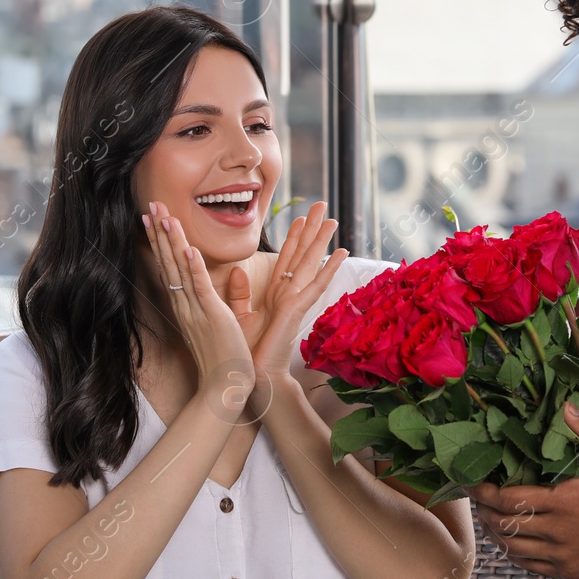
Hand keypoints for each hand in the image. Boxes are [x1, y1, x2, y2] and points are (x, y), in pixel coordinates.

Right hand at [142, 202, 253, 413]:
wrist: (224, 387)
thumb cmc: (224, 356)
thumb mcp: (219, 321)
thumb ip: (221, 298)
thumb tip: (226, 279)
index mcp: (186, 305)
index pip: (170, 267)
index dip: (161, 241)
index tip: (154, 218)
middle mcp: (185, 305)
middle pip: (168, 262)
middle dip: (160, 232)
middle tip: (150, 205)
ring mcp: (196, 310)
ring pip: (180, 270)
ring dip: (172, 242)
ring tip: (163, 216)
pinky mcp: (212, 317)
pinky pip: (200, 288)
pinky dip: (194, 268)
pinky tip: (189, 249)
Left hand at [227, 201, 348, 380]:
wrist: (253, 375)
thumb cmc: (247, 351)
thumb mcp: (239, 314)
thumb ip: (239, 293)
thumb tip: (237, 270)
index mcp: (275, 294)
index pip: (286, 259)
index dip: (294, 237)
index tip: (301, 216)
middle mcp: (288, 293)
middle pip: (302, 254)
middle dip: (311, 229)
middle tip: (321, 204)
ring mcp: (295, 301)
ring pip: (311, 263)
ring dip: (322, 240)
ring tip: (333, 219)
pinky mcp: (297, 310)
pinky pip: (316, 284)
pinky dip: (329, 268)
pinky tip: (341, 252)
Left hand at [468, 403, 578, 578]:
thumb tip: (566, 404)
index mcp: (563, 501)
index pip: (509, 498)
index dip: (484, 491)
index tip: (471, 482)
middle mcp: (557, 531)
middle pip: (504, 524)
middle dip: (484, 511)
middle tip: (476, 499)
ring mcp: (560, 555)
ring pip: (512, 548)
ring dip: (494, 533)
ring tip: (487, 519)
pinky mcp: (566, 572)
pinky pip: (528, 566)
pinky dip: (512, 554)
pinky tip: (508, 543)